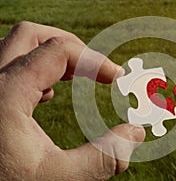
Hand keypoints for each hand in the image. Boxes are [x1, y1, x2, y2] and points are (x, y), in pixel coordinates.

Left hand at [0, 21, 144, 180]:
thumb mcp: (59, 178)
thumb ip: (103, 157)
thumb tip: (135, 133)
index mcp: (6, 95)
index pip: (57, 51)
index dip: (94, 60)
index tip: (115, 76)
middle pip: (30, 35)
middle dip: (69, 46)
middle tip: (94, 66)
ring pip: (16, 48)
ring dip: (49, 56)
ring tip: (74, 77)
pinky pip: (9, 67)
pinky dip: (34, 71)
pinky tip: (45, 95)